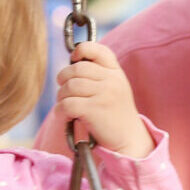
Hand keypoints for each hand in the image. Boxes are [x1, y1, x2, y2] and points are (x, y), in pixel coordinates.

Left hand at [54, 42, 151, 157]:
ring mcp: (104, 94)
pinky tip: (66, 117)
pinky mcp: (94, 110)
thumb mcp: (114, 88)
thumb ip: (98, 75)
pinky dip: (60, 111)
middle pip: (76, 69)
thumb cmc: (115, 114)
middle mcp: (112, 80)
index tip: (73, 60)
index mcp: (116, 72)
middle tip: (64, 92)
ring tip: (66, 106)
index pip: (96, 50)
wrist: (129, 139)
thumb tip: (70, 65)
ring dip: (61, 97)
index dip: (80, 50)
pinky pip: (66, 104)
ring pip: (69, 86)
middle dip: (63, 80)